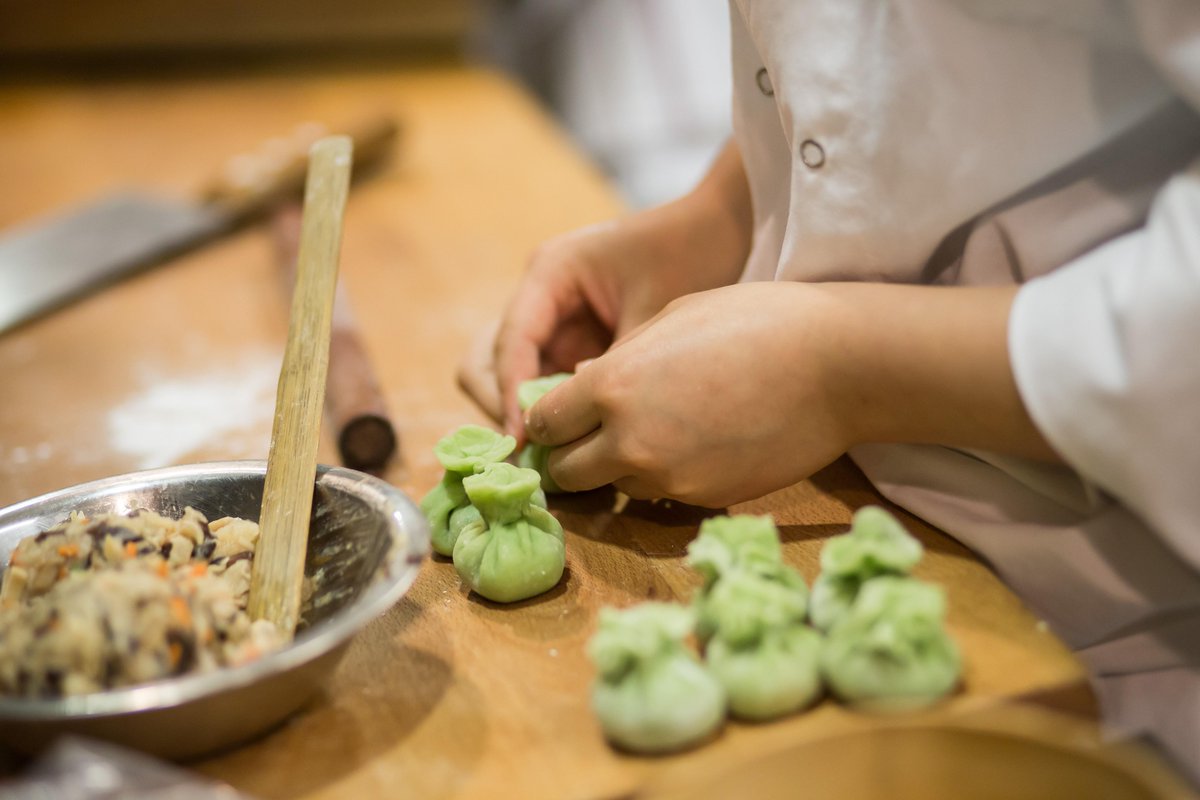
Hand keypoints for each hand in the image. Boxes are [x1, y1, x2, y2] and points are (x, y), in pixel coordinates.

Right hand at [457, 142, 751, 440]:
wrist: (718, 232)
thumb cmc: (686, 255)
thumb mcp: (653, 311)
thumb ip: (618, 365)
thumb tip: (587, 421)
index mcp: (549, 273)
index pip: (510, 342)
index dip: (510, 394)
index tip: (524, 440)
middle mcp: (539, 298)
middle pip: (486, 362)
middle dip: (502, 407)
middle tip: (529, 454)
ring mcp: (552, 323)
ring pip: (508, 379)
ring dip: (524, 415)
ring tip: (553, 455)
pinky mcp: (571, 344)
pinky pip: (545, 385)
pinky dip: (552, 414)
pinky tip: (579, 443)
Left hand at [525, 281, 1058, 506]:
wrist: (835, 365)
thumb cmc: (754, 321)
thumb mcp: (670, 320)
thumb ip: (617, 363)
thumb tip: (584, 387)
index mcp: (609, 386)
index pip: (543, 424)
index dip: (548, 421)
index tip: (559, 418)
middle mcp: (628, 441)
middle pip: (566, 473)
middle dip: (571, 456)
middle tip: (590, 440)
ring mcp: (667, 479)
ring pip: (614, 488)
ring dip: (619, 470)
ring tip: (655, 436)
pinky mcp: (704, 500)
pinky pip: (662, 496)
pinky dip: (665, 478)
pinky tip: (697, 445)